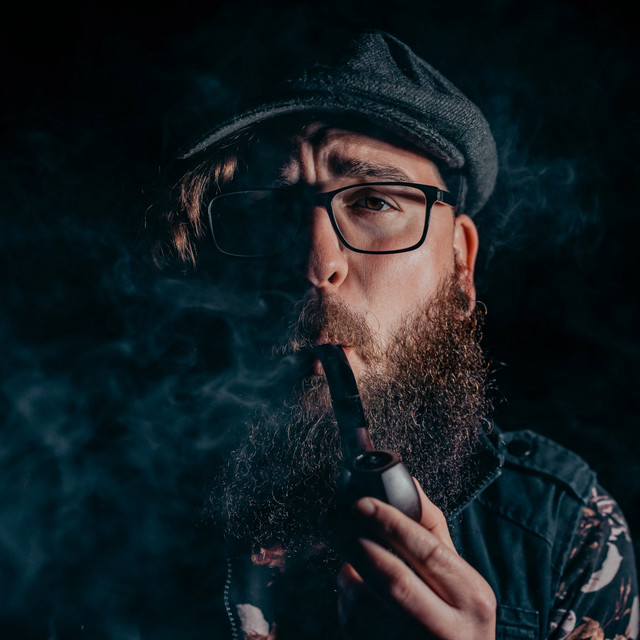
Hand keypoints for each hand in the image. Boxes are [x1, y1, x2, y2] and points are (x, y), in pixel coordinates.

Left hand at [337, 481, 495, 638]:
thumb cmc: (457, 617)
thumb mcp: (460, 577)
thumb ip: (432, 532)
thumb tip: (409, 485)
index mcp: (472, 598)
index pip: (428, 552)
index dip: (391, 523)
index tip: (362, 503)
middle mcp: (447, 628)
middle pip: (394, 578)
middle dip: (358, 543)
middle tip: (335, 521)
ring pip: (365, 603)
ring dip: (347, 573)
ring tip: (347, 558)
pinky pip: (353, 623)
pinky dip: (346, 600)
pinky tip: (354, 590)